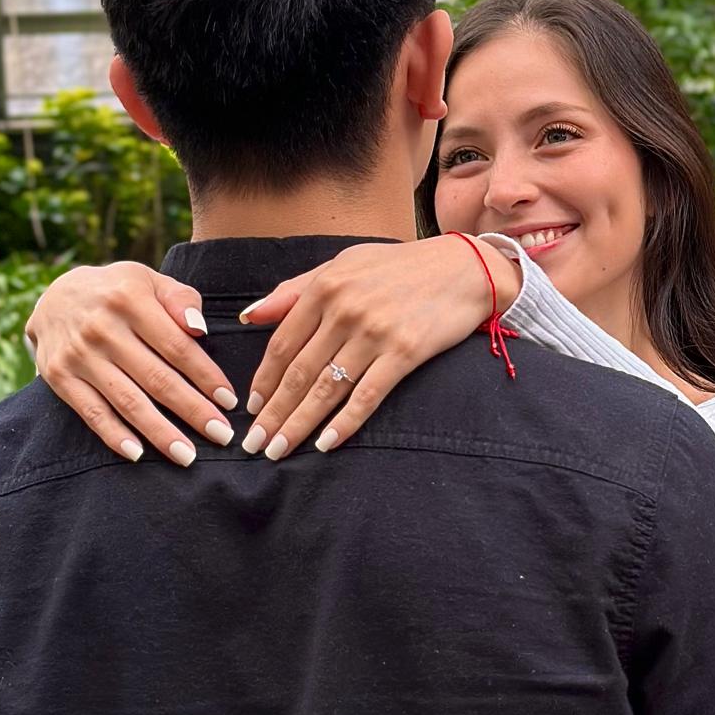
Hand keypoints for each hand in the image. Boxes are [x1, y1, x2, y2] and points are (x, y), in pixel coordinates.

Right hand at [26, 263, 239, 464]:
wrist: (53, 297)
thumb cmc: (116, 291)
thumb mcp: (148, 280)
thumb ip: (180, 299)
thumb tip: (200, 328)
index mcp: (130, 299)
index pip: (177, 346)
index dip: (205, 376)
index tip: (229, 401)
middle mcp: (102, 328)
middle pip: (156, 379)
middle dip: (192, 410)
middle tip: (222, 435)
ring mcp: (79, 355)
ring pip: (127, 401)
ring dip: (160, 432)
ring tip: (186, 455)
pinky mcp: (59, 377)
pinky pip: (91, 413)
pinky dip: (114, 435)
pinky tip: (138, 454)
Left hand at [241, 235, 520, 459]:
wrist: (464, 268)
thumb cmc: (400, 266)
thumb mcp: (344, 264)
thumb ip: (295, 290)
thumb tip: (250, 316)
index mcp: (325, 287)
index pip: (282, 343)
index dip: (264, 381)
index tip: (251, 408)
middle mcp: (345, 309)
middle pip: (299, 372)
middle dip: (273, 413)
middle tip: (254, 444)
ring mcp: (375, 332)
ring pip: (327, 388)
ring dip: (299, 425)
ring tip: (278, 451)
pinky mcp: (405, 352)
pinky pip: (367, 396)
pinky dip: (345, 423)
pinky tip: (326, 444)